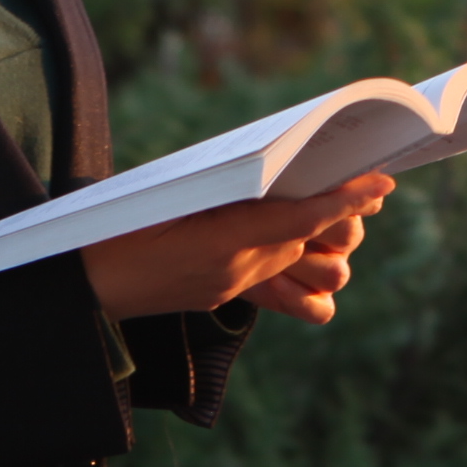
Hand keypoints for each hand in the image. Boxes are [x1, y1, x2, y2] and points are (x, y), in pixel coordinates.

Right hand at [80, 174, 391, 324]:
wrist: (84, 285)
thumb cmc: (114, 227)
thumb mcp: (169, 196)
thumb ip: (223, 190)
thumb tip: (268, 172)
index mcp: (222, 241)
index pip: (301, 218)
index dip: (346, 200)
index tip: (382, 183)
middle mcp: (235, 269)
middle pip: (311, 240)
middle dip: (342, 215)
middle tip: (360, 182)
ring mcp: (230, 286)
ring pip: (298, 264)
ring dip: (317, 240)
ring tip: (325, 210)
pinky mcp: (222, 294)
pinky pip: (274, 279)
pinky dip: (288, 258)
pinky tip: (284, 238)